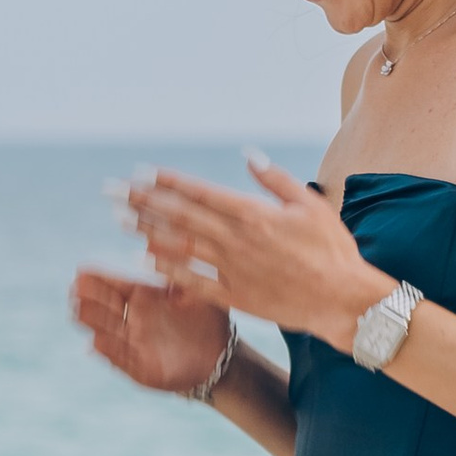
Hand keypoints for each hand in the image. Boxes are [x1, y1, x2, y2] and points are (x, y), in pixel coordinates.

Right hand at [69, 264, 235, 397]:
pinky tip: (95, 342)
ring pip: (106, 332)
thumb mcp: (194, 290)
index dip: (98, 279)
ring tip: (78, 310)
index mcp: (145, 298)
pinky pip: (120, 359)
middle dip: (90, 298)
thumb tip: (154, 242)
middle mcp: (135, 320)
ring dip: (93, 322)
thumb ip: (176, 267)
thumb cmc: (208, 320)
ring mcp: (135, 345)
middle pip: (105, 307)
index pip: (116, 286)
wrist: (221, 359)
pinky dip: (108, 351)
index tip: (81, 271)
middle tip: (76, 288)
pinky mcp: (140, 369)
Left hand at [126, 155, 371, 349]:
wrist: (342, 299)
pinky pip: (192, 282)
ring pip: (180, 245)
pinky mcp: (234, 296)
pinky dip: (167, 271)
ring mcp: (232, 269)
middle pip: (181, 216)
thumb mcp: (310, 205)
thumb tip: (248, 155)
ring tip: (120, 218)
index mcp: (253, 214)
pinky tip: (144, 260)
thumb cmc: (333, 250)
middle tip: (113, 190)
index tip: (142, 172)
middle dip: (144, 201)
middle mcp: (236, 240)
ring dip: (147, 231)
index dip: (168, 182)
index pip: (200, 192)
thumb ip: (275, 180)